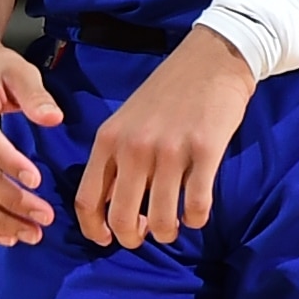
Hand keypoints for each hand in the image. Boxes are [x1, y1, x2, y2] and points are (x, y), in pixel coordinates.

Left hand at [75, 24, 251, 248]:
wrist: (211, 59)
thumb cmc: (167, 93)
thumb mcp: (126, 121)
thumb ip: (115, 159)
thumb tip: (110, 207)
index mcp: (108, 139)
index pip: (87, 199)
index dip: (95, 230)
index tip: (107, 239)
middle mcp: (134, 147)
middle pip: (121, 217)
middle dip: (132, 238)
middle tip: (144, 235)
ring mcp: (170, 150)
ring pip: (161, 219)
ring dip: (167, 232)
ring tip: (173, 226)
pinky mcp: (206, 151)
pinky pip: (196, 206)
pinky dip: (196, 220)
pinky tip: (196, 214)